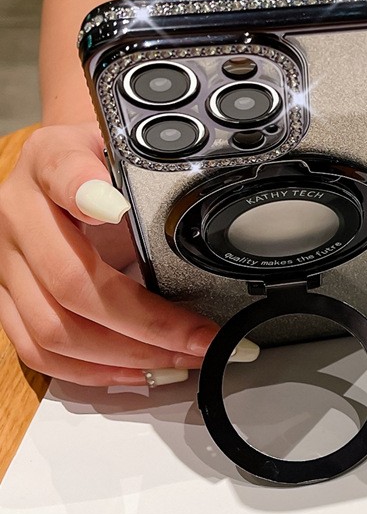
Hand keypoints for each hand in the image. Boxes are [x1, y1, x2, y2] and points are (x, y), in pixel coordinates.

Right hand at [0, 123, 222, 385]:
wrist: (69, 165)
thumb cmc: (103, 158)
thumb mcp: (122, 142)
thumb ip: (135, 160)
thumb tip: (118, 201)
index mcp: (48, 163)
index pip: (64, 175)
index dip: (85, 192)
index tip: (114, 208)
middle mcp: (16, 215)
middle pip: (71, 284)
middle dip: (147, 323)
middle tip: (201, 339)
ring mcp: (4, 264)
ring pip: (54, 330)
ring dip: (126, 357)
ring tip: (181, 361)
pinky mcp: (8, 299)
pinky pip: (37, 350)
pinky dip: (92, 371)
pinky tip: (138, 371)